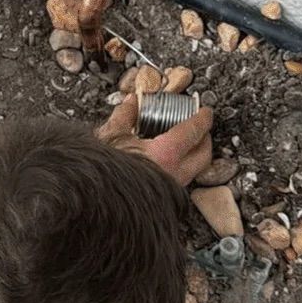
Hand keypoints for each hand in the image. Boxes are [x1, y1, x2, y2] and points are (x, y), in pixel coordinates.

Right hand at [96, 91, 214, 187]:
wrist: (96, 198)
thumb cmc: (104, 170)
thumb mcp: (111, 135)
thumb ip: (125, 116)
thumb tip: (132, 102)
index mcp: (166, 154)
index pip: (194, 131)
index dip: (202, 118)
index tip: (205, 112)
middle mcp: (175, 174)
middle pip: (204, 154)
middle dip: (205, 138)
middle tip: (199, 127)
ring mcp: (172, 189)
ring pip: (195, 170)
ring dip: (194, 155)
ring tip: (184, 144)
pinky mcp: (166, 200)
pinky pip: (183, 180)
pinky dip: (182, 168)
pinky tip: (168, 162)